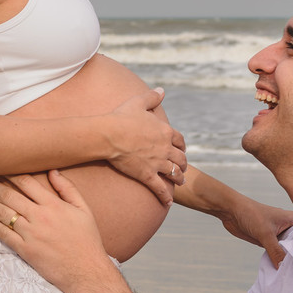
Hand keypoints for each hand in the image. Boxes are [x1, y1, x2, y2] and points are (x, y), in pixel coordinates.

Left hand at [0, 171, 117, 292]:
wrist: (86, 271)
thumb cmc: (87, 239)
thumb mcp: (83, 209)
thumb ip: (68, 188)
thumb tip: (53, 171)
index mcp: (54, 205)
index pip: (26, 183)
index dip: (9, 174)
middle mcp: (40, 217)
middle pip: (10, 196)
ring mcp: (30, 234)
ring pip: (3, 213)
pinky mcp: (25, 250)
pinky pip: (3, 234)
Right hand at [107, 88, 187, 204]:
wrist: (109, 134)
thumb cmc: (121, 117)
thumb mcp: (138, 102)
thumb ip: (152, 97)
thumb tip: (162, 91)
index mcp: (164, 131)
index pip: (179, 140)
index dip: (181, 145)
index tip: (181, 149)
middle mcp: (165, 148)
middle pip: (180, 158)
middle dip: (183, 164)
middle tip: (183, 168)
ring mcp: (157, 163)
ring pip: (174, 174)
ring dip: (179, 178)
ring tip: (180, 182)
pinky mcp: (147, 175)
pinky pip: (160, 188)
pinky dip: (165, 196)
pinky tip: (168, 202)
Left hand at [219, 199, 292, 269]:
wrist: (231, 212)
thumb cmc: (251, 213)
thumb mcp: (265, 234)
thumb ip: (276, 251)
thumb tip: (283, 267)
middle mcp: (289, 227)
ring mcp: (279, 235)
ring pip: (288, 250)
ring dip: (289, 259)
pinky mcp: (270, 241)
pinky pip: (278, 253)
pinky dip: (279, 260)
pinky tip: (281, 270)